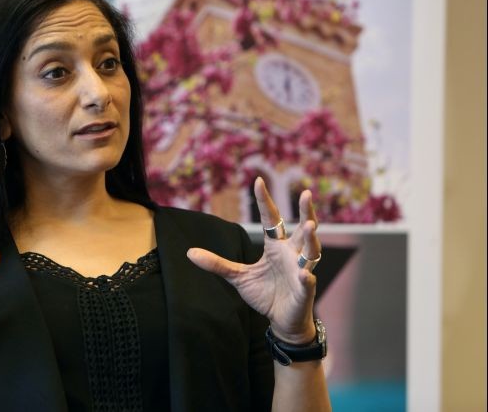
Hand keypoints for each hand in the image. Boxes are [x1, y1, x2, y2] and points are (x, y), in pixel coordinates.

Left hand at [188, 177, 320, 343]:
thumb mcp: (237, 276)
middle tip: (306, 193)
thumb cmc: (264, 294)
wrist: (281, 320)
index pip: (272, 219)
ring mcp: (301, 271)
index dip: (264, 201)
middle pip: (302, 229)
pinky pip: (307, 282)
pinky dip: (306, 278)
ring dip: (311, 239)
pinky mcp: (304, 291)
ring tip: (311, 226)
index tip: (257, 181)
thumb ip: (217, 264)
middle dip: (306, 212)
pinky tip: (305, 274)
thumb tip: (189, 252)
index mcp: (276, 247)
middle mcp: (292, 254)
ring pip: (310, 251)